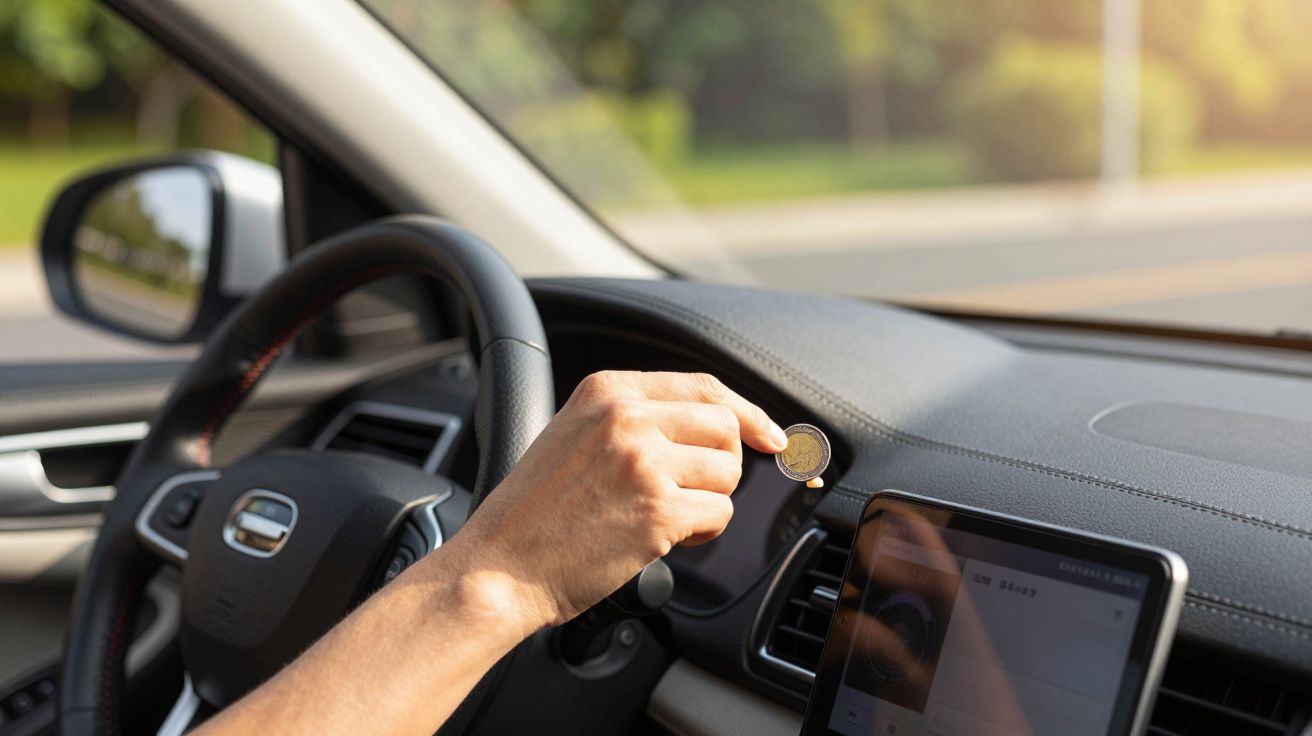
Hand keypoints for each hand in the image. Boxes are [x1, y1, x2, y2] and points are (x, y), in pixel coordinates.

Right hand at [447, 371, 787, 632]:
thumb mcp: (573, 434)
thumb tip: (716, 423)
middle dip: (720, 464)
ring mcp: (644, 463)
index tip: (768, 434)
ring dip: (708, 500)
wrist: (498, 568)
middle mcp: (627, 418)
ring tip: (665, 516)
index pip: (704, 385)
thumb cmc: (534, 513)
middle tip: (688, 491)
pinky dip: (702, 532)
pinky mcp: (658, 512)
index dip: (746, 412)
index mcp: (607, 390)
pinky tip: (665, 538)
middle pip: (725, 427)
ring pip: (728, 473)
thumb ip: (633, 417)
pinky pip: (719, 515)